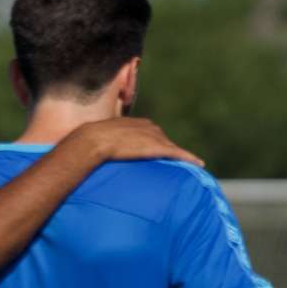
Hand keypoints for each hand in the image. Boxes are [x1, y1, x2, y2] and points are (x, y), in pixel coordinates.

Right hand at [65, 118, 202, 167]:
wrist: (90, 142)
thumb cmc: (88, 142)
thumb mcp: (97, 138)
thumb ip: (102, 143)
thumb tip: (88, 153)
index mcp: (134, 123)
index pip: (150, 133)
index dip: (155, 143)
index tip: (158, 152)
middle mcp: (147, 127)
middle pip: (163, 139)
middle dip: (169, 149)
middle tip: (176, 161)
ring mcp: (153, 137)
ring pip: (171, 147)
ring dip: (180, 155)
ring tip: (190, 165)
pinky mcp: (157, 147)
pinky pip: (177, 153)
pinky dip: (188, 158)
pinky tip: (198, 164)